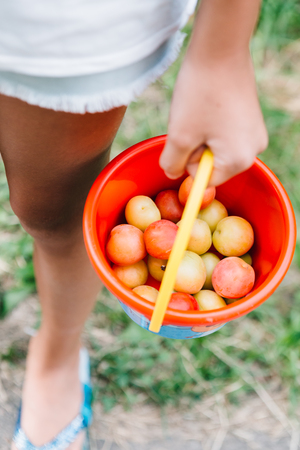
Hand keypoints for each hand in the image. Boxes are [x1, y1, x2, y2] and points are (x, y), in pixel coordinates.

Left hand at [159, 52, 267, 185]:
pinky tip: (210, 105)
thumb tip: (172, 173)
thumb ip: (172, 163)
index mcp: (239, 161)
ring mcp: (255, 134)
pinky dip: (211, 125)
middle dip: (195, 147)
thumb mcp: (178, 136)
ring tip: (202, 111)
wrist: (220, 48)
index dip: (187, 162)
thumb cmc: (199, 94)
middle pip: (211, 165)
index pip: (205, 180)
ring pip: (216, 148)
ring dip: (201, 135)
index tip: (187, 137)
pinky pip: (225, 134)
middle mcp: (254, 151)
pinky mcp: (251, 120)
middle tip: (194, 121)